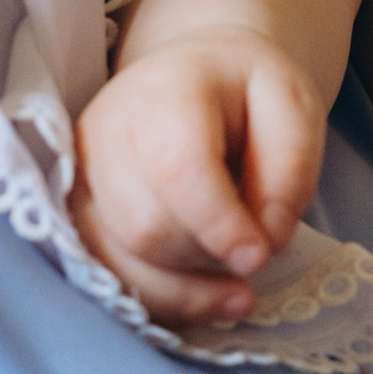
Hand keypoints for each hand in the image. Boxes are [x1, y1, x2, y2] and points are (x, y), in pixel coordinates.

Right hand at [73, 30, 326, 330]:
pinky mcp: (77, 208)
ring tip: (235, 282)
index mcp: (168, 90)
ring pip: (120, 259)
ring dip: (186, 286)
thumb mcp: (295, 107)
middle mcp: (107, 128)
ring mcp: (83, 172)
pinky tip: (205, 295)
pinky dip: (162, 297)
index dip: (219, 225)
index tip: (260, 256)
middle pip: (146, 226)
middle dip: (207, 257)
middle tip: (254, 248)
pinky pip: (108, 273)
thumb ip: (290, 172)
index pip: (177, 169)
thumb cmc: (247, 91)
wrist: (195, 75)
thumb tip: (264, 242)